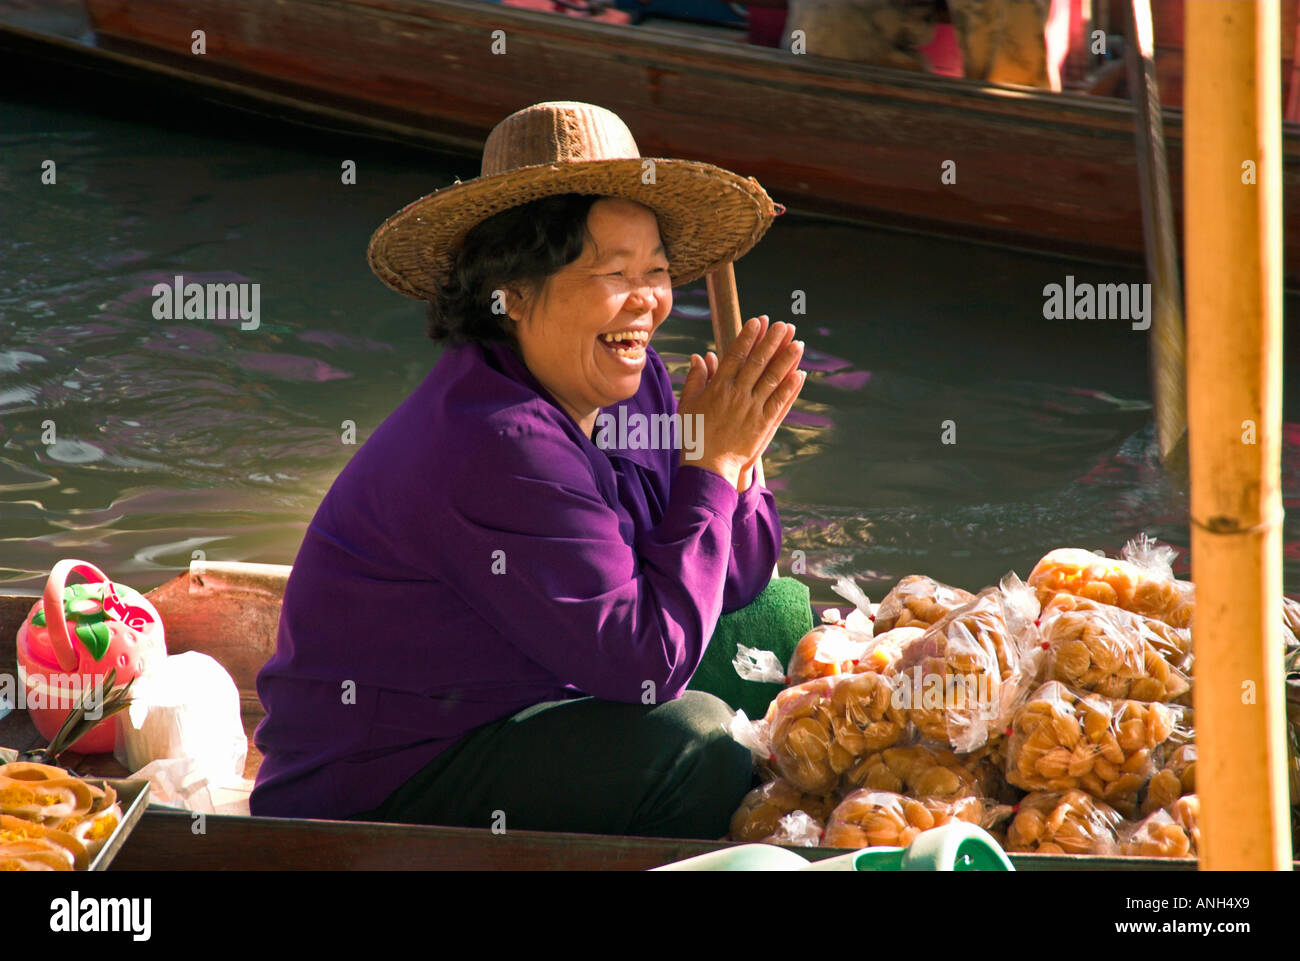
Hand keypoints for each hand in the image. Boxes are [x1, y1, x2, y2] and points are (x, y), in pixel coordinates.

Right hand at [677, 315, 805, 488]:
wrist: (707, 467)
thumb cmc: (694, 435)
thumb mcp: (688, 404)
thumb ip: (695, 378)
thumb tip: (700, 355)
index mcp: (718, 388)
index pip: (735, 356)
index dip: (748, 337)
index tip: (758, 321)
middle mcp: (737, 395)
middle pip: (758, 362)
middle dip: (772, 341)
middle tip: (784, 325)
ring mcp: (752, 409)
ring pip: (772, 379)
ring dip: (786, 360)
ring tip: (798, 343)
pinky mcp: (763, 424)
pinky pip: (779, 402)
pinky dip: (790, 387)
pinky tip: (800, 374)